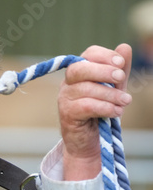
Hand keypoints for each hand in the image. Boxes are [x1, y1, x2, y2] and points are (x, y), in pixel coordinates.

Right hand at [58, 44, 132, 180]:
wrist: (89, 143)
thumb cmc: (100, 114)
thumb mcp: (114, 89)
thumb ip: (119, 71)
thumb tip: (124, 47)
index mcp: (79, 74)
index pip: (88, 54)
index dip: (104, 56)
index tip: (121, 63)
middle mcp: (67, 84)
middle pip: (79, 68)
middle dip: (102, 71)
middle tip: (120, 78)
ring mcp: (64, 99)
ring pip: (86, 89)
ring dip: (110, 94)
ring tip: (125, 101)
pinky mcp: (67, 114)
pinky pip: (87, 106)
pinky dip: (105, 108)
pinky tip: (117, 112)